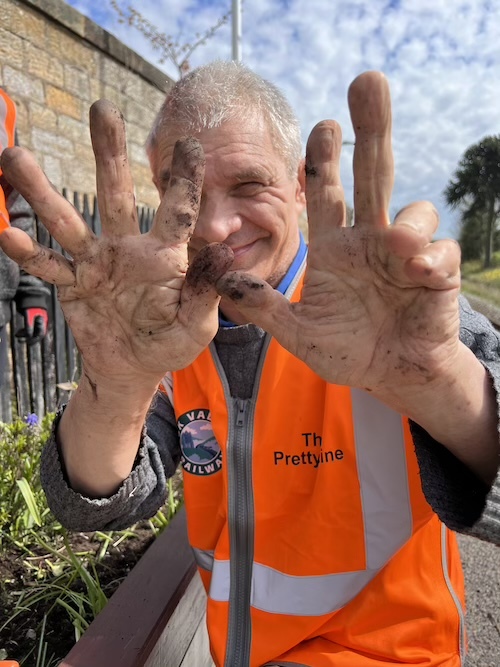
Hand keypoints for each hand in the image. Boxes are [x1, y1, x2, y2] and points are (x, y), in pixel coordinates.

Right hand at [0, 100, 232, 391]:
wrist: (133, 368)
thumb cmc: (170, 344)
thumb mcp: (196, 326)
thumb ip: (205, 293)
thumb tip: (224, 253)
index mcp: (165, 256)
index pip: (178, 212)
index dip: (185, 179)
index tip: (191, 143)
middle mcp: (127, 248)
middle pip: (116, 194)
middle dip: (109, 154)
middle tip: (102, 109)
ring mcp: (96, 263)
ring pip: (68, 221)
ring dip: (43, 192)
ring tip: (14, 157)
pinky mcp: (72, 284)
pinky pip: (47, 265)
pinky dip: (27, 252)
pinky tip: (6, 232)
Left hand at [216, 72, 461, 409]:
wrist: (390, 375)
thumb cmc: (347, 351)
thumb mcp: (299, 333)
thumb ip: (265, 308)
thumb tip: (222, 280)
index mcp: (335, 247)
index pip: (327, 194)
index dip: (324, 160)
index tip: (320, 125)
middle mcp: (369, 240)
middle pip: (372, 175)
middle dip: (371, 129)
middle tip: (368, 82)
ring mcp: (404, 254)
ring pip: (413, 211)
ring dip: (408, 220)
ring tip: (399, 243)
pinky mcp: (435, 273)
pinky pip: (439, 252)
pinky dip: (432, 257)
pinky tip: (420, 272)